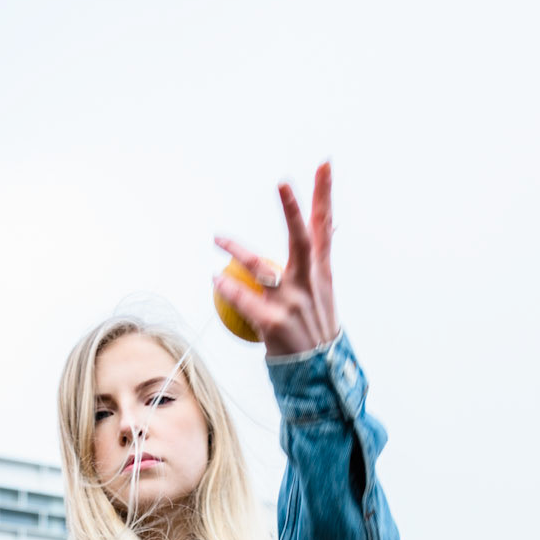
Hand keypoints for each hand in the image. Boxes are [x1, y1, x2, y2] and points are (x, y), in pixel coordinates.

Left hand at [213, 161, 338, 357]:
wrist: (320, 375)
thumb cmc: (315, 331)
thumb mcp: (323, 294)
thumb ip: (317, 261)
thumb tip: (322, 231)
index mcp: (322, 272)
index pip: (325, 226)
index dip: (324, 194)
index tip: (324, 164)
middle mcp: (309, 283)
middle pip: (301, 238)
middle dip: (293, 209)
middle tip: (283, 182)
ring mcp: (293, 303)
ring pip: (262, 268)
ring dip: (237, 250)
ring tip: (217, 238)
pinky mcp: (274, 324)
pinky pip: (244, 302)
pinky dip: (227, 289)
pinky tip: (214, 278)